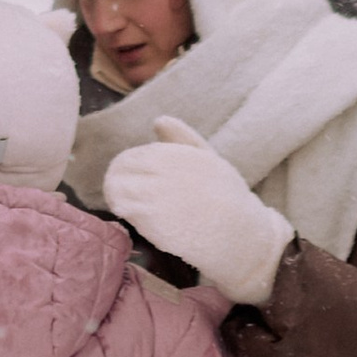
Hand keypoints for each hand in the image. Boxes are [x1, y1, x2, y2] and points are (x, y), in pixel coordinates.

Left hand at [103, 120, 292, 306]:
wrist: (240, 236)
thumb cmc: (228, 197)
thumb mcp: (210, 159)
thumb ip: (182, 138)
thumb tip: (159, 120)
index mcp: (175, 154)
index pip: (132, 156)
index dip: (128, 167)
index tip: (133, 177)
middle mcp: (161, 170)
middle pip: (119, 170)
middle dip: (118, 180)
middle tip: (125, 192)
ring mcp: (154, 196)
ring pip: (116, 189)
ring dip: (117, 196)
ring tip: (128, 205)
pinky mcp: (151, 222)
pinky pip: (124, 211)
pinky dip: (125, 213)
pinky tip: (138, 219)